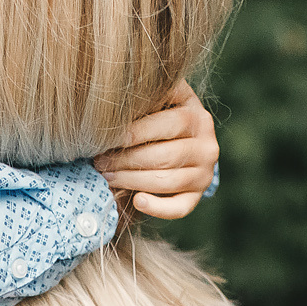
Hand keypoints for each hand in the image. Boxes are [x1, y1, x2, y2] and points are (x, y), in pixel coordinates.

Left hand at [94, 81, 218, 220]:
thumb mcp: (158, 101)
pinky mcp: (197, 195)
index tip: (107, 136)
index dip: (137, 131)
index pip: (169, 123)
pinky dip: (157, 208)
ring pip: (168, 181)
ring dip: (132, 181)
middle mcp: (207, 144)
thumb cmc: (157, 118)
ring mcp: (204, 172)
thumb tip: (114, 99)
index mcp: (196, 115)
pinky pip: (179, 208)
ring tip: (107, 177)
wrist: (181, 143)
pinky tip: (137, 201)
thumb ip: (146, 97)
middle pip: (166, 155)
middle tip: (99, 161)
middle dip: (127, 159)